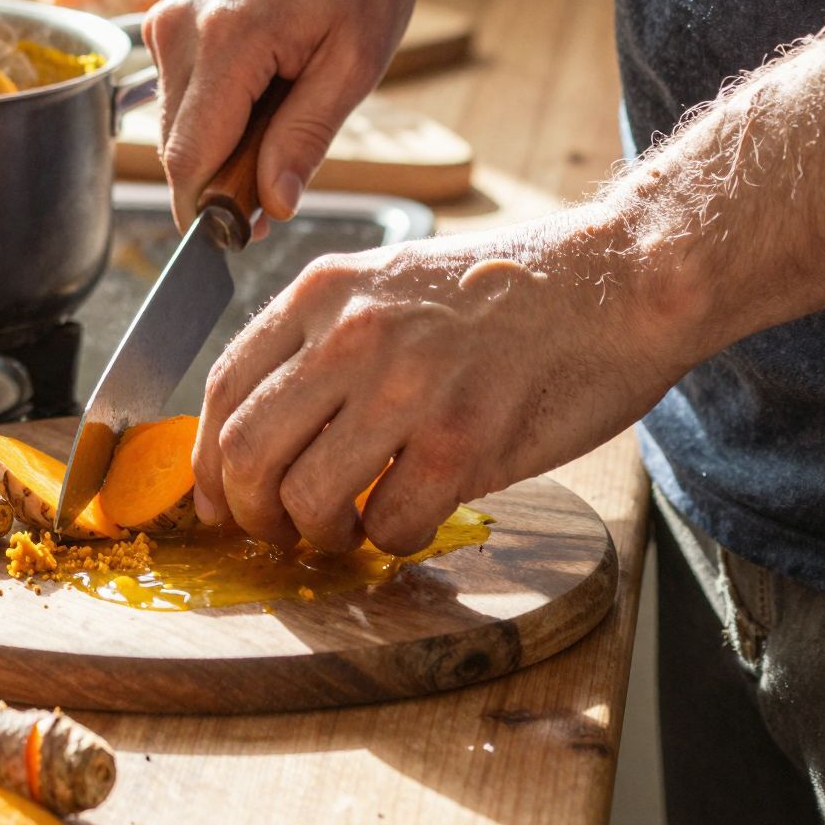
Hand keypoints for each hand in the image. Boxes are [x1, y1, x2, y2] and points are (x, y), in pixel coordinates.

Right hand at [143, 0, 418, 233]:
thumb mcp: (356, 60)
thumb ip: (306, 136)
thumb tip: (269, 206)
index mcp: (227, 39)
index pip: (189, 159)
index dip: (211, 210)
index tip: (248, 233)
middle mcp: (179, 28)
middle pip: (178, 148)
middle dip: (223, 179)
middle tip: (285, 170)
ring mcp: (166, 19)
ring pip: (176, 124)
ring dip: (222, 141)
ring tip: (284, 105)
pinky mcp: (166, 17)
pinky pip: (179, 92)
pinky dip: (216, 108)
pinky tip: (263, 82)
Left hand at [193, 205, 689, 554]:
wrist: (616, 282)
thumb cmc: (508, 294)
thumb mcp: (389, 285)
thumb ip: (323, 342)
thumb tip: (264, 431)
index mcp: (323, 290)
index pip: (222, 386)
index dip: (208, 460)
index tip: (218, 499)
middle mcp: (352, 333)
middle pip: (246, 450)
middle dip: (250, 513)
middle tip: (277, 533)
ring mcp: (406, 386)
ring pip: (305, 499)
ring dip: (317, 536)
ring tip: (348, 531)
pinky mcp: (463, 439)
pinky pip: (389, 525)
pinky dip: (391, 541)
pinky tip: (410, 519)